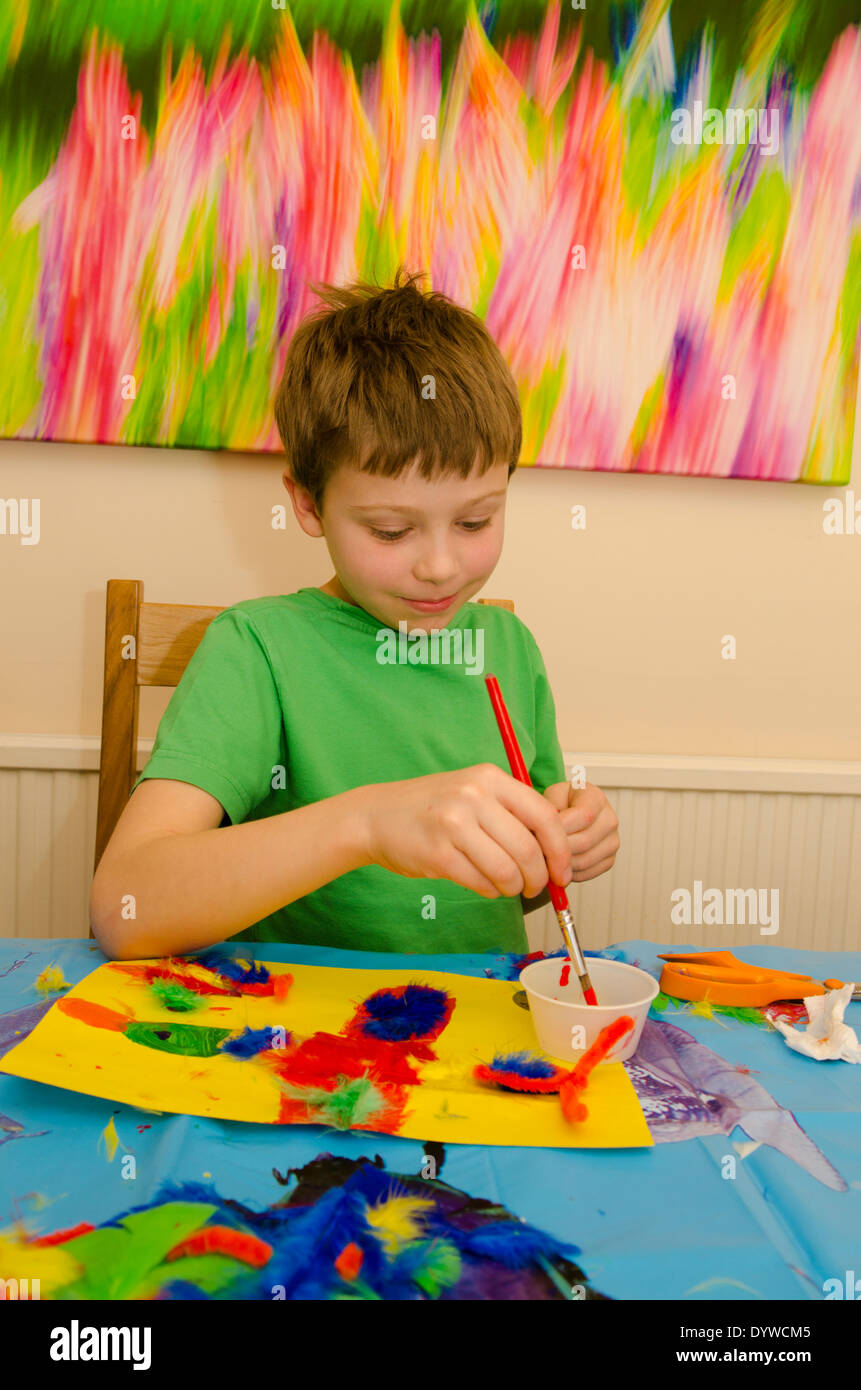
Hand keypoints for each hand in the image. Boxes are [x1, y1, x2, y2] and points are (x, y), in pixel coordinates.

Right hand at [358, 763, 573, 898]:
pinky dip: (490, 890)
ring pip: (507, 870)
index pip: (544, 816)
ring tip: (508, 887)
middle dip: (539, 877)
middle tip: (536, 887)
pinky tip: (485, 885)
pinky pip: (481, 882)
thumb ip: (511, 813)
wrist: (376, 816)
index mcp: (489, 778)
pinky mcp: (438, 853)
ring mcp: (454, 824)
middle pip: (528, 848)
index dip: (560, 850)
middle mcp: (473, 797)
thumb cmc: (432, 808)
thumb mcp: (473, 792)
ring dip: (514, 887)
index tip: (563, 871)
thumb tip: (555, 852)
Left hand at [542, 781, 619, 881]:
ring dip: (561, 864)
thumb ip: (550, 809)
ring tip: (544, 857)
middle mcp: (609, 819)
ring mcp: (612, 841)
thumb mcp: (551, 795)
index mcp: (596, 798)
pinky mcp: (608, 860)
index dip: (561, 828)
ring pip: (584, 861)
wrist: (571, 810)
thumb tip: (544, 834)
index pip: (584, 816)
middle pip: (584, 842)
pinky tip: (556, 864)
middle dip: (557, 849)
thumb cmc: (560, 802)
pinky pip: (587, 873)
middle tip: (538, 851)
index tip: (540, 833)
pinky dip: (568, 873)